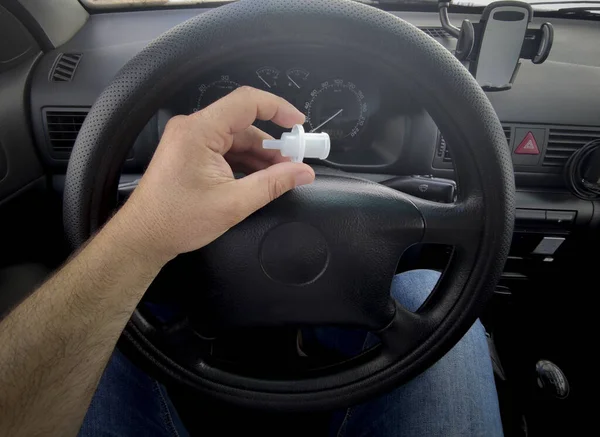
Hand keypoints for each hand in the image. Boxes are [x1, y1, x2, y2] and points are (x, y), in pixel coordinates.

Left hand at [114, 86, 314, 261]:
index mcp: (199, 131)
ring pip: (237, 139)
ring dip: (260, 157)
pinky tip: (259, 178)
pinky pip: (225, 149)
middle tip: (295, 164)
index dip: (278, 108)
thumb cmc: (175, 220)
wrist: (143, 237)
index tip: (298, 124)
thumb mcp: (233, 204)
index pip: (246, 102)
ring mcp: (190, 139)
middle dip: (272, 145)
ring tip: (279, 177)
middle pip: (244, 124)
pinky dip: (244, 162)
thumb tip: (303, 172)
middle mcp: (193, 128)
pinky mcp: (190, 152)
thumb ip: (273, 184)